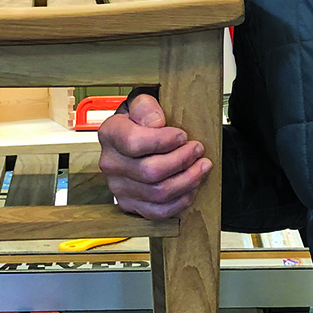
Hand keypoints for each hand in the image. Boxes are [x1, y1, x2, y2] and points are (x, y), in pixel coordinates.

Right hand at [96, 93, 211, 218]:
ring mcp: (118, 187)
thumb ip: (145, 105)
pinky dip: (180, 201)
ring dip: (187, 180)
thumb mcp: (141, 101)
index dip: (164, 141)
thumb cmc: (141, 119)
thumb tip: (155, 123)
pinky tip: (192, 186)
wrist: (136, 136)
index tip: (182, 135)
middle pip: (150, 171)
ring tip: (202, 166)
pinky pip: (158, 212)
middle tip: (198, 149)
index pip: (134, 142)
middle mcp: (110, 163)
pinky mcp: (130, 204)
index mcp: (110, 134)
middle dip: (182, 160)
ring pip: (158, 193)